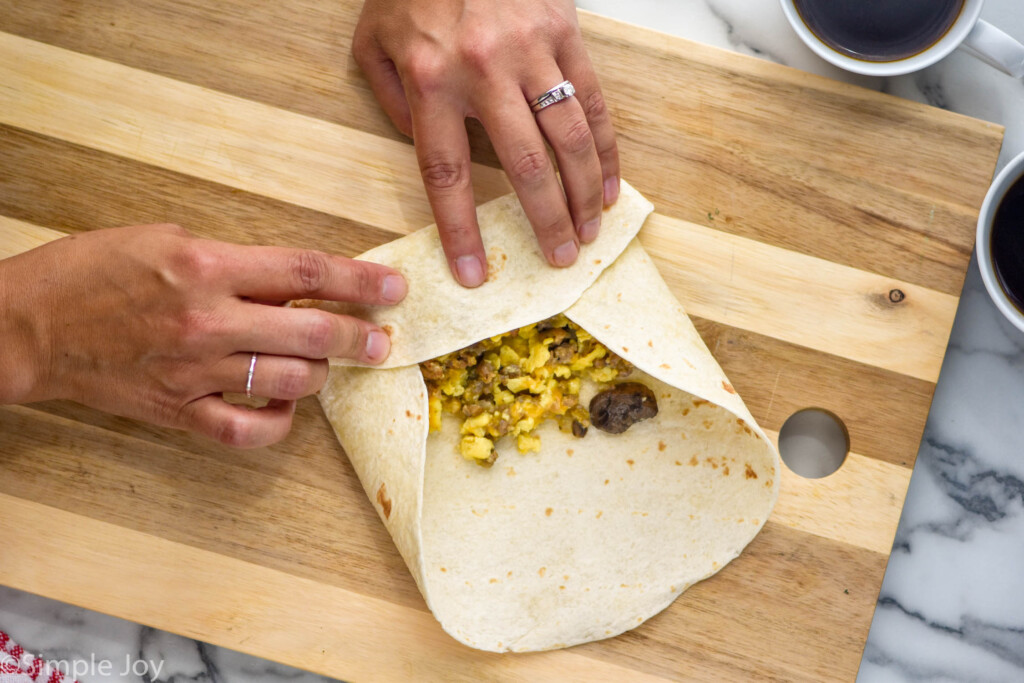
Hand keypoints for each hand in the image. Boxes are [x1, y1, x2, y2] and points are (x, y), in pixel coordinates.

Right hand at [0, 224, 406, 447]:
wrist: (31, 324)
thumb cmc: (96, 271)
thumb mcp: (169, 240)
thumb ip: (236, 262)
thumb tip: (298, 282)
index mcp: (206, 266)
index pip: (306, 271)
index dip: (361, 281)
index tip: (395, 288)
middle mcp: (207, 320)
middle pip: (312, 331)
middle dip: (359, 337)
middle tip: (382, 341)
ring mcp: (195, 371)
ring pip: (291, 382)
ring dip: (320, 373)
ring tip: (322, 363)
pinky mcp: (180, 411)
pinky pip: (249, 430)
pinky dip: (279, 423)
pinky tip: (284, 406)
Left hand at [353, 0, 618, 286]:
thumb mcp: (374, 44)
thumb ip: (393, 105)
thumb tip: (432, 158)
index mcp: (430, 81)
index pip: (447, 175)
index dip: (462, 231)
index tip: (476, 275)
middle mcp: (483, 71)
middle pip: (523, 165)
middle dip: (545, 220)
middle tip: (560, 260)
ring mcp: (531, 50)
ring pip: (568, 137)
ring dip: (583, 193)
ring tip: (589, 233)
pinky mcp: (565, 31)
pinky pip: (594, 100)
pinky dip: (605, 148)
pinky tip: (608, 184)